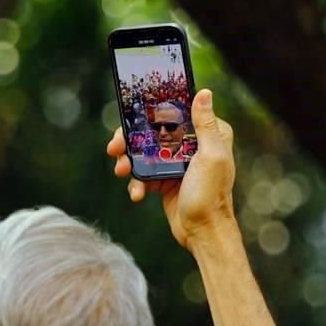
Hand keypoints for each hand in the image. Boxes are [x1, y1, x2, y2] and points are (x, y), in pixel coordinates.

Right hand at [106, 89, 236, 247]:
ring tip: (121, 172)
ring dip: (128, 162)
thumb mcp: (211, 156)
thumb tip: (204, 93)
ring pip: (144, 154)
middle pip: (154, 133)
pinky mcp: (165, 181)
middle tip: (114, 148)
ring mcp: (177, 164)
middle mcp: (192, 147)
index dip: (151, 114)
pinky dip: (137, 183)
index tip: (131, 118)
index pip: (175, 114)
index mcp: (208, 135)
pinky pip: (144, 175)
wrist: (203, 233)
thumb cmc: (211, 195)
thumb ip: (205, 125)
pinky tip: (137, 193)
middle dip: (130, 141)